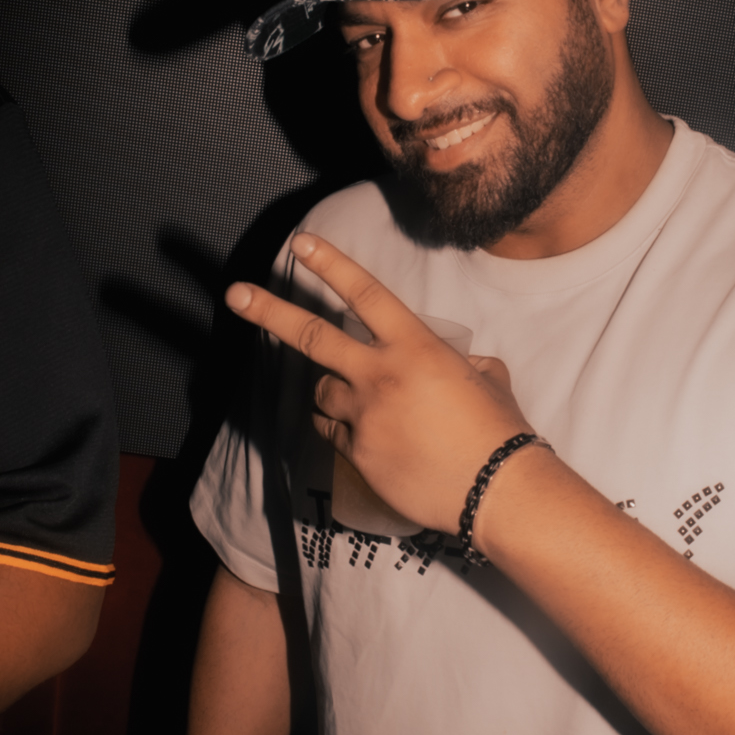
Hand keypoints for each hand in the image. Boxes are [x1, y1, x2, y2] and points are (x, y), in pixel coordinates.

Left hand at [225, 232, 530, 534]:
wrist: (497, 490)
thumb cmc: (500, 431)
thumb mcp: (487, 379)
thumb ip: (460, 363)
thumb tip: (457, 365)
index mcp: (416, 347)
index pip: (365, 294)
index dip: (330, 265)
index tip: (299, 244)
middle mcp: (380, 375)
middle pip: (312, 337)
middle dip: (268, 312)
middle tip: (234, 295)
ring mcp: (364, 416)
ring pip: (322, 391)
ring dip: (331, 390)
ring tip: (361, 401)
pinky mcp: (357, 454)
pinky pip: (333, 432)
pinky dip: (342, 428)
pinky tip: (369, 437)